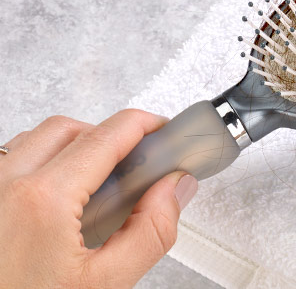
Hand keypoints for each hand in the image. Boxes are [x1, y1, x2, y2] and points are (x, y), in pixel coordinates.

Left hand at [0, 110, 197, 288]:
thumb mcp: (105, 285)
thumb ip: (152, 231)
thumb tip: (175, 189)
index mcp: (44, 199)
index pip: (109, 135)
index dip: (147, 126)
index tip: (165, 133)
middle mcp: (5, 184)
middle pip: (72, 129)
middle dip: (111, 137)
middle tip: (138, 166)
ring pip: (36, 141)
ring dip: (74, 150)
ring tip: (97, 189)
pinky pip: (11, 163)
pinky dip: (42, 167)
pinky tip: (60, 204)